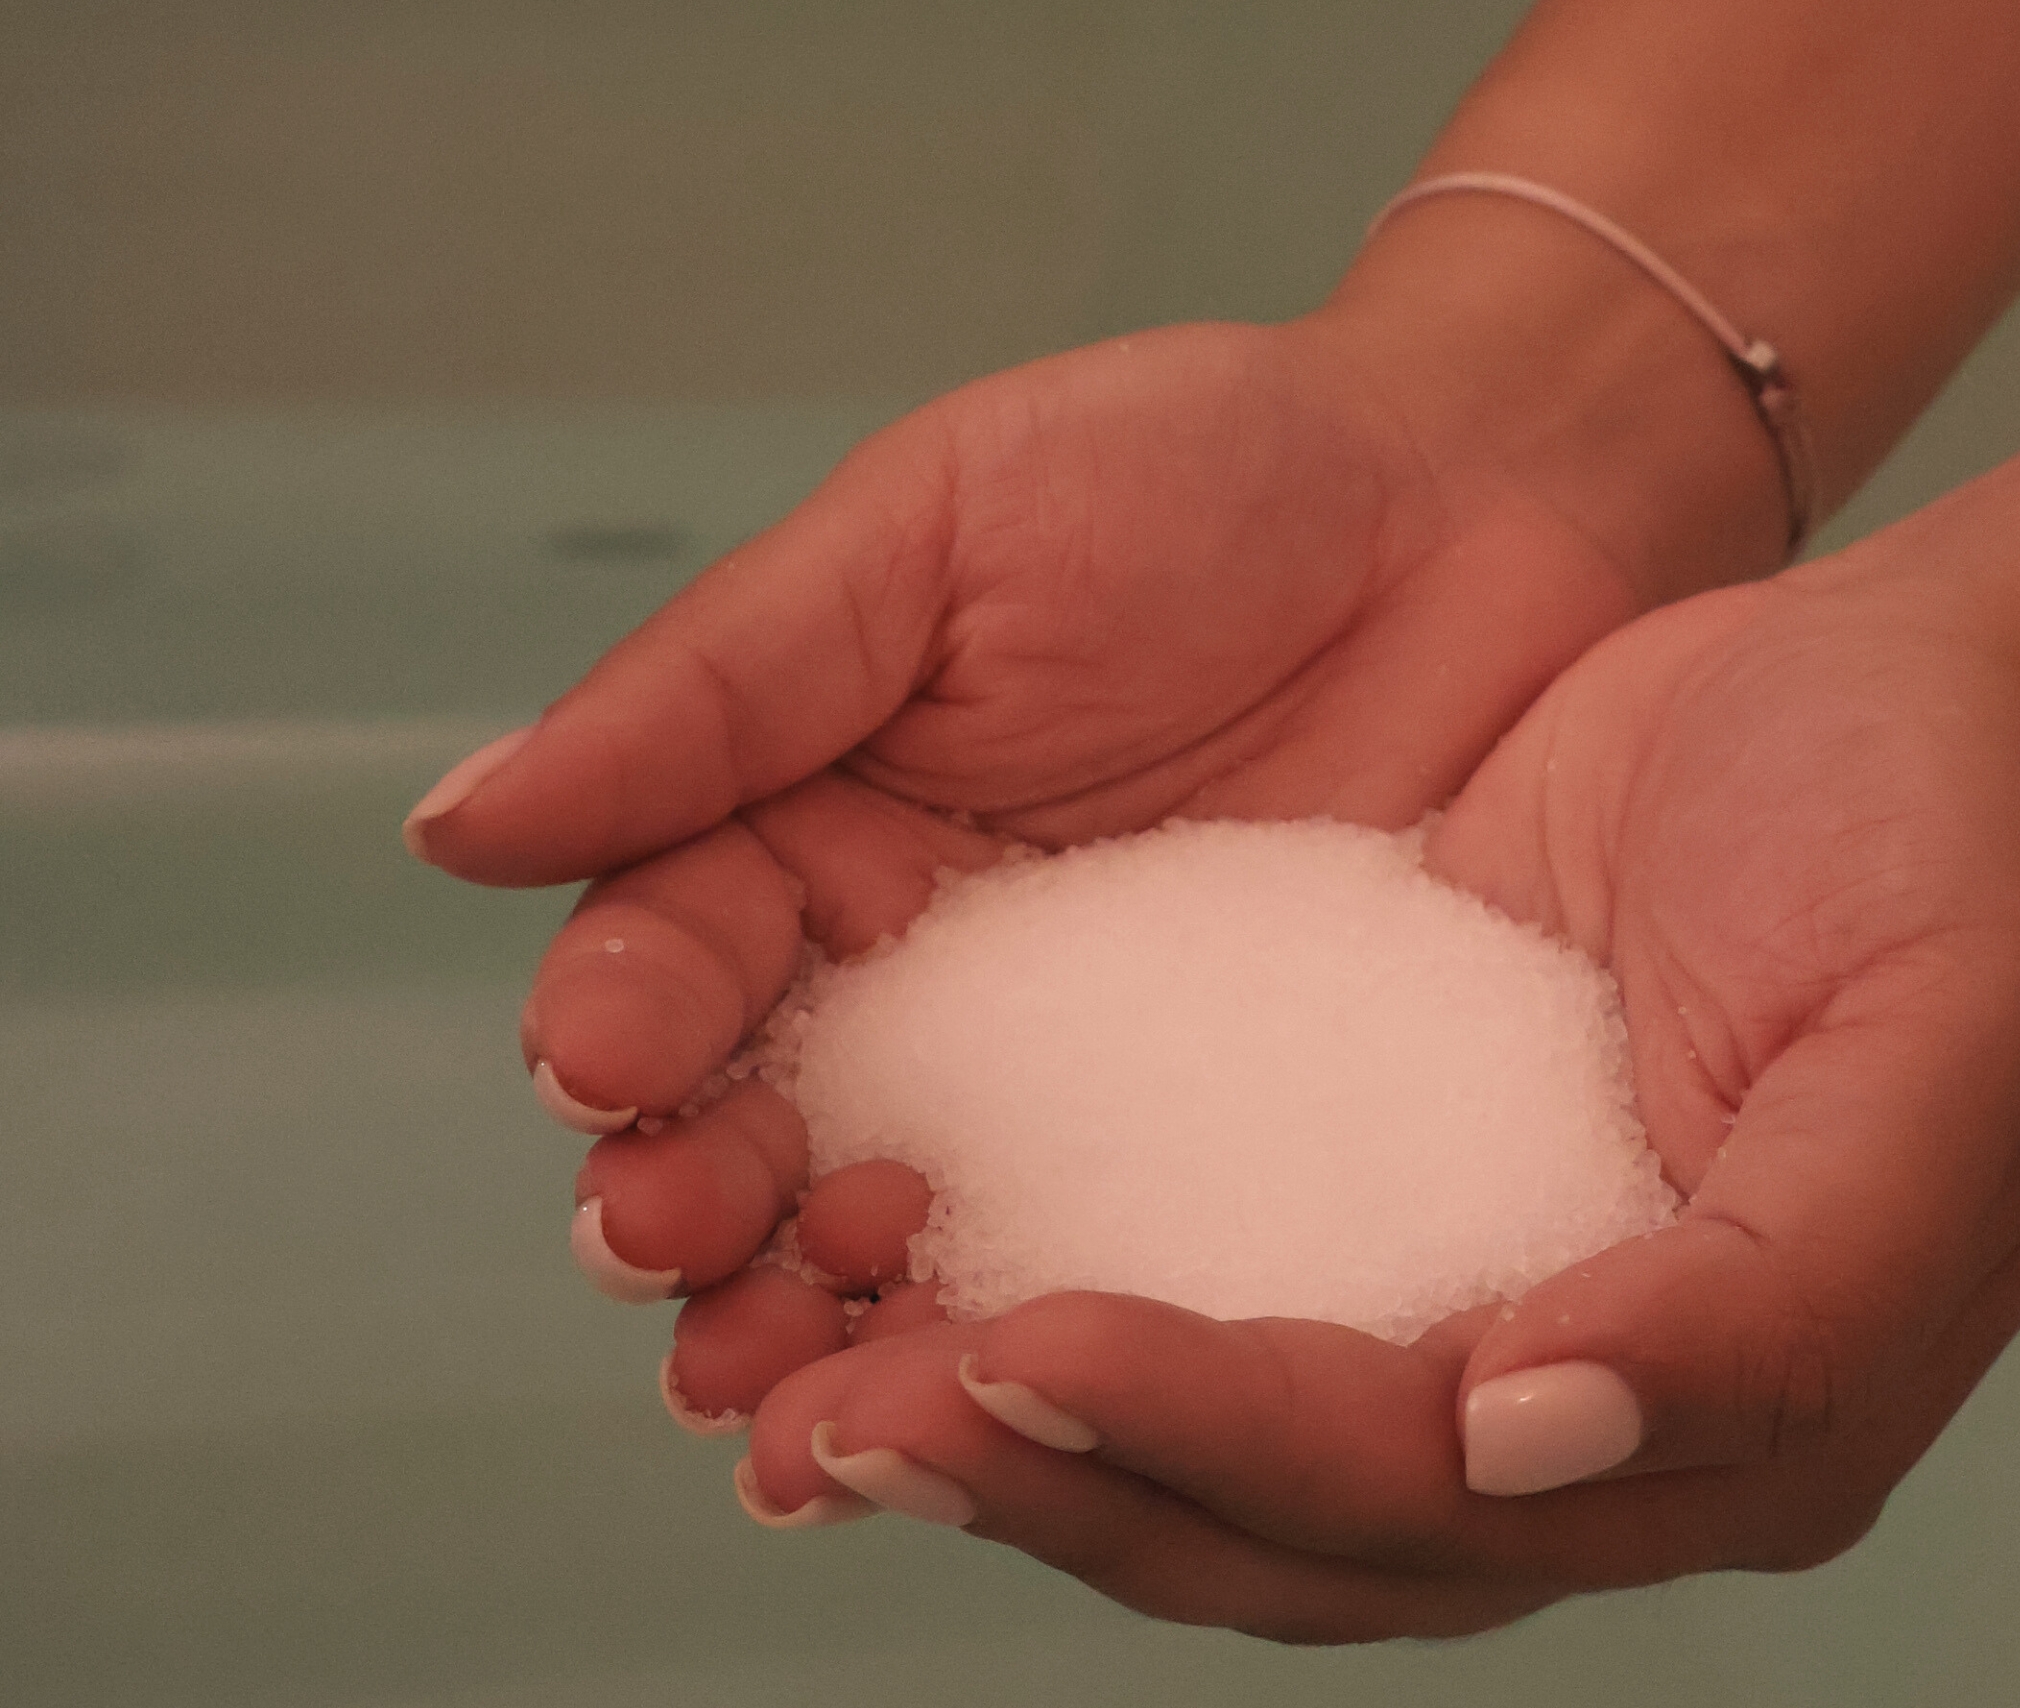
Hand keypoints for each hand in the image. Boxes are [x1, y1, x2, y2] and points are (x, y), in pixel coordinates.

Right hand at [407, 296, 1781, 1423]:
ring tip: (794, 1400)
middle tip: (679, 1254)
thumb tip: (459, 824)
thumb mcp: (935, 531)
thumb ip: (719, 686)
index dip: (625, 1023)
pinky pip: (1098, 1263)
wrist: (1486, 504)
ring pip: (895, 1238)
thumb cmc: (1205, 470)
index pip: (673, 955)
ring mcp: (1062, 1079)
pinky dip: (1023, 1350)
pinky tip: (983, 1416)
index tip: (610, 1065)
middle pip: (755, 1136)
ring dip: (818, 1329)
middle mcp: (913, 976)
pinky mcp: (1212, 1142)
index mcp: (814, 824)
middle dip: (694, 1210)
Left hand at [733, 553, 2019, 1638]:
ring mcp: (1478, 1305)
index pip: (1425, 1495)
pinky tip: (905, 1254)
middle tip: (839, 1413)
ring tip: (813, 1375)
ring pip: (1212, 1443)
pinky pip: (1203, 1280)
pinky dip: (1054, 1295)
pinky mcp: (1394, 1185)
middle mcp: (1582, 1410)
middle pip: (1280, 1523)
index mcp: (1733, 1420)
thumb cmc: (1955, 844)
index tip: (1022, 1357)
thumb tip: (1528, 1436)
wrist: (1919, 689)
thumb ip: (1780, 1296)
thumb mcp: (1944, 1053)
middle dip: (1062, 1476)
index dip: (1220, 1446)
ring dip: (1019, 1425)